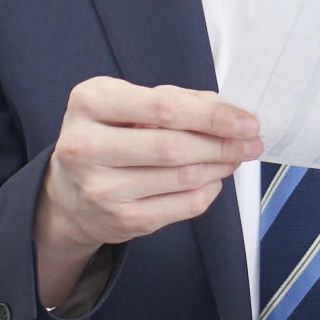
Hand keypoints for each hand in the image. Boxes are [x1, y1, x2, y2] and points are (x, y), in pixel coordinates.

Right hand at [34, 80, 260, 308]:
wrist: (67, 196)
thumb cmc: (104, 137)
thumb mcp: (124, 104)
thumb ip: (173, 100)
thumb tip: (225, 109)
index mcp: (89, 103)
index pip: (163, 107)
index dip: (212, 115)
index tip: (245, 120)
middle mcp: (86, 146)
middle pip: (173, 146)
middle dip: (223, 144)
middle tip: (252, 141)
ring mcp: (101, 188)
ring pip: (182, 177)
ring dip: (220, 166)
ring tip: (235, 156)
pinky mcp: (120, 220)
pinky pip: (182, 205)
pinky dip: (207, 191)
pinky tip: (213, 179)